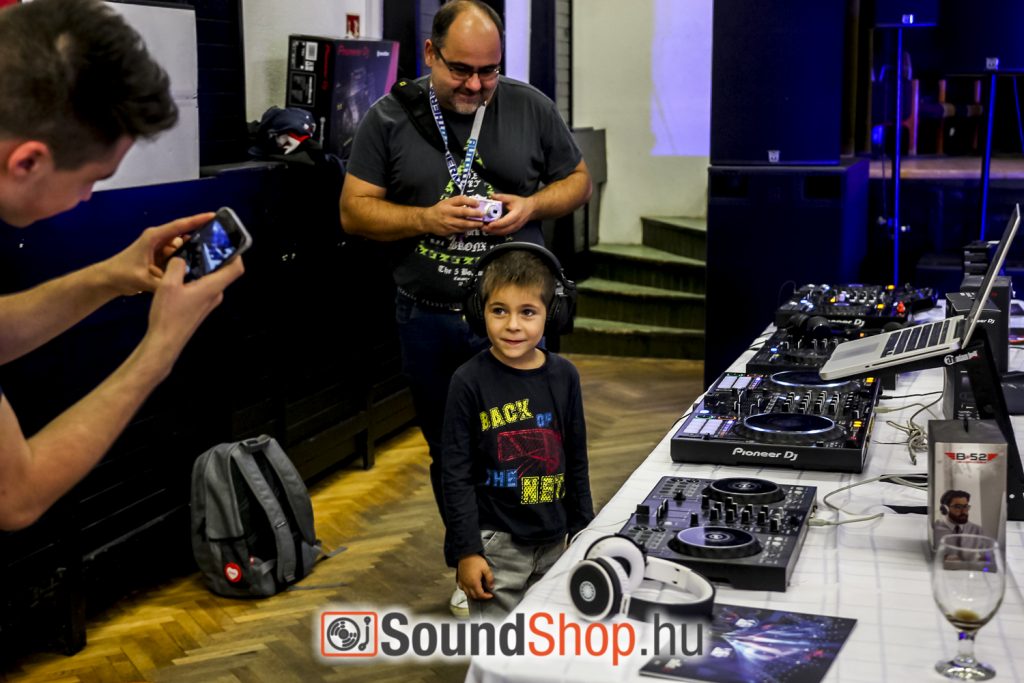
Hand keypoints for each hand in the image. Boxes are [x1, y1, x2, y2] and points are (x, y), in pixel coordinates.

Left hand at [100, 213, 214, 295]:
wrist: (108, 280)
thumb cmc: (121, 274)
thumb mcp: (143, 280)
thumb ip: (163, 283)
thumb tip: (182, 286)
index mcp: (154, 237)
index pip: (179, 226)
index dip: (197, 220)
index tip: (213, 216)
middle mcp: (159, 240)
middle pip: (184, 235)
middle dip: (199, 238)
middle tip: (218, 244)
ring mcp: (160, 249)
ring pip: (182, 248)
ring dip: (192, 253)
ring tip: (210, 259)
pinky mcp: (161, 258)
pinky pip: (177, 257)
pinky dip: (184, 262)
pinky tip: (196, 269)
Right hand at [140, 253, 244, 370]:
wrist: (165, 342)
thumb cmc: (169, 314)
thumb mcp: (168, 285)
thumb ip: (176, 266)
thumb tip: (181, 258)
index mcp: (213, 288)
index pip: (236, 268)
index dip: (236, 254)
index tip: (227, 243)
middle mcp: (215, 295)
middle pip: (223, 272)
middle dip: (215, 257)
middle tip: (202, 244)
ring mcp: (208, 303)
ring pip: (211, 280)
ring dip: (203, 268)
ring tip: (188, 257)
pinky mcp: (200, 308)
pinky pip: (203, 288)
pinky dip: (196, 278)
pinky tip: (180, 275)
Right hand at [419, 196, 488, 236]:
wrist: (427, 220)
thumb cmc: (439, 210)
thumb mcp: (446, 202)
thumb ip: (457, 202)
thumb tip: (472, 203)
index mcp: (447, 204)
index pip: (460, 200)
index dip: (470, 201)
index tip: (477, 203)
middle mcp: (448, 213)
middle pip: (463, 213)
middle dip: (474, 214)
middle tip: (482, 215)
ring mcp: (448, 223)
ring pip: (463, 224)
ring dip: (473, 224)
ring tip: (480, 223)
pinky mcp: (448, 231)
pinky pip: (460, 230)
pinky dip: (467, 229)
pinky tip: (472, 228)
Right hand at [457, 554, 493, 600]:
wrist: (465, 554)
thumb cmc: (475, 560)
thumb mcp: (486, 568)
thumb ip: (489, 579)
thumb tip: (491, 587)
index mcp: (474, 583)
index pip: (480, 595)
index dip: (486, 596)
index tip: (491, 595)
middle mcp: (467, 585)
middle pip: (474, 596)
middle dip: (481, 597)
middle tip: (486, 594)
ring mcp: (462, 582)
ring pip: (467, 594)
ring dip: (474, 595)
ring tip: (479, 592)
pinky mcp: (459, 579)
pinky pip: (462, 588)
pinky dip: (466, 591)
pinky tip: (469, 587)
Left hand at [482, 193, 534, 235]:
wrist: (531, 209)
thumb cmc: (521, 203)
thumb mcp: (512, 198)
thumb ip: (501, 197)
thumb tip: (491, 195)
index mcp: (516, 214)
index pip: (506, 221)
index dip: (497, 224)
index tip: (489, 224)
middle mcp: (516, 223)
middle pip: (503, 230)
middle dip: (492, 230)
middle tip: (482, 227)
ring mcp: (515, 228)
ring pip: (503, 233)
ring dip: (493, 232)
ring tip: (484, 229)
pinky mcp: (513, 230)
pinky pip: (504, 233)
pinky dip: (496, 232)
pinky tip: (489, 230)